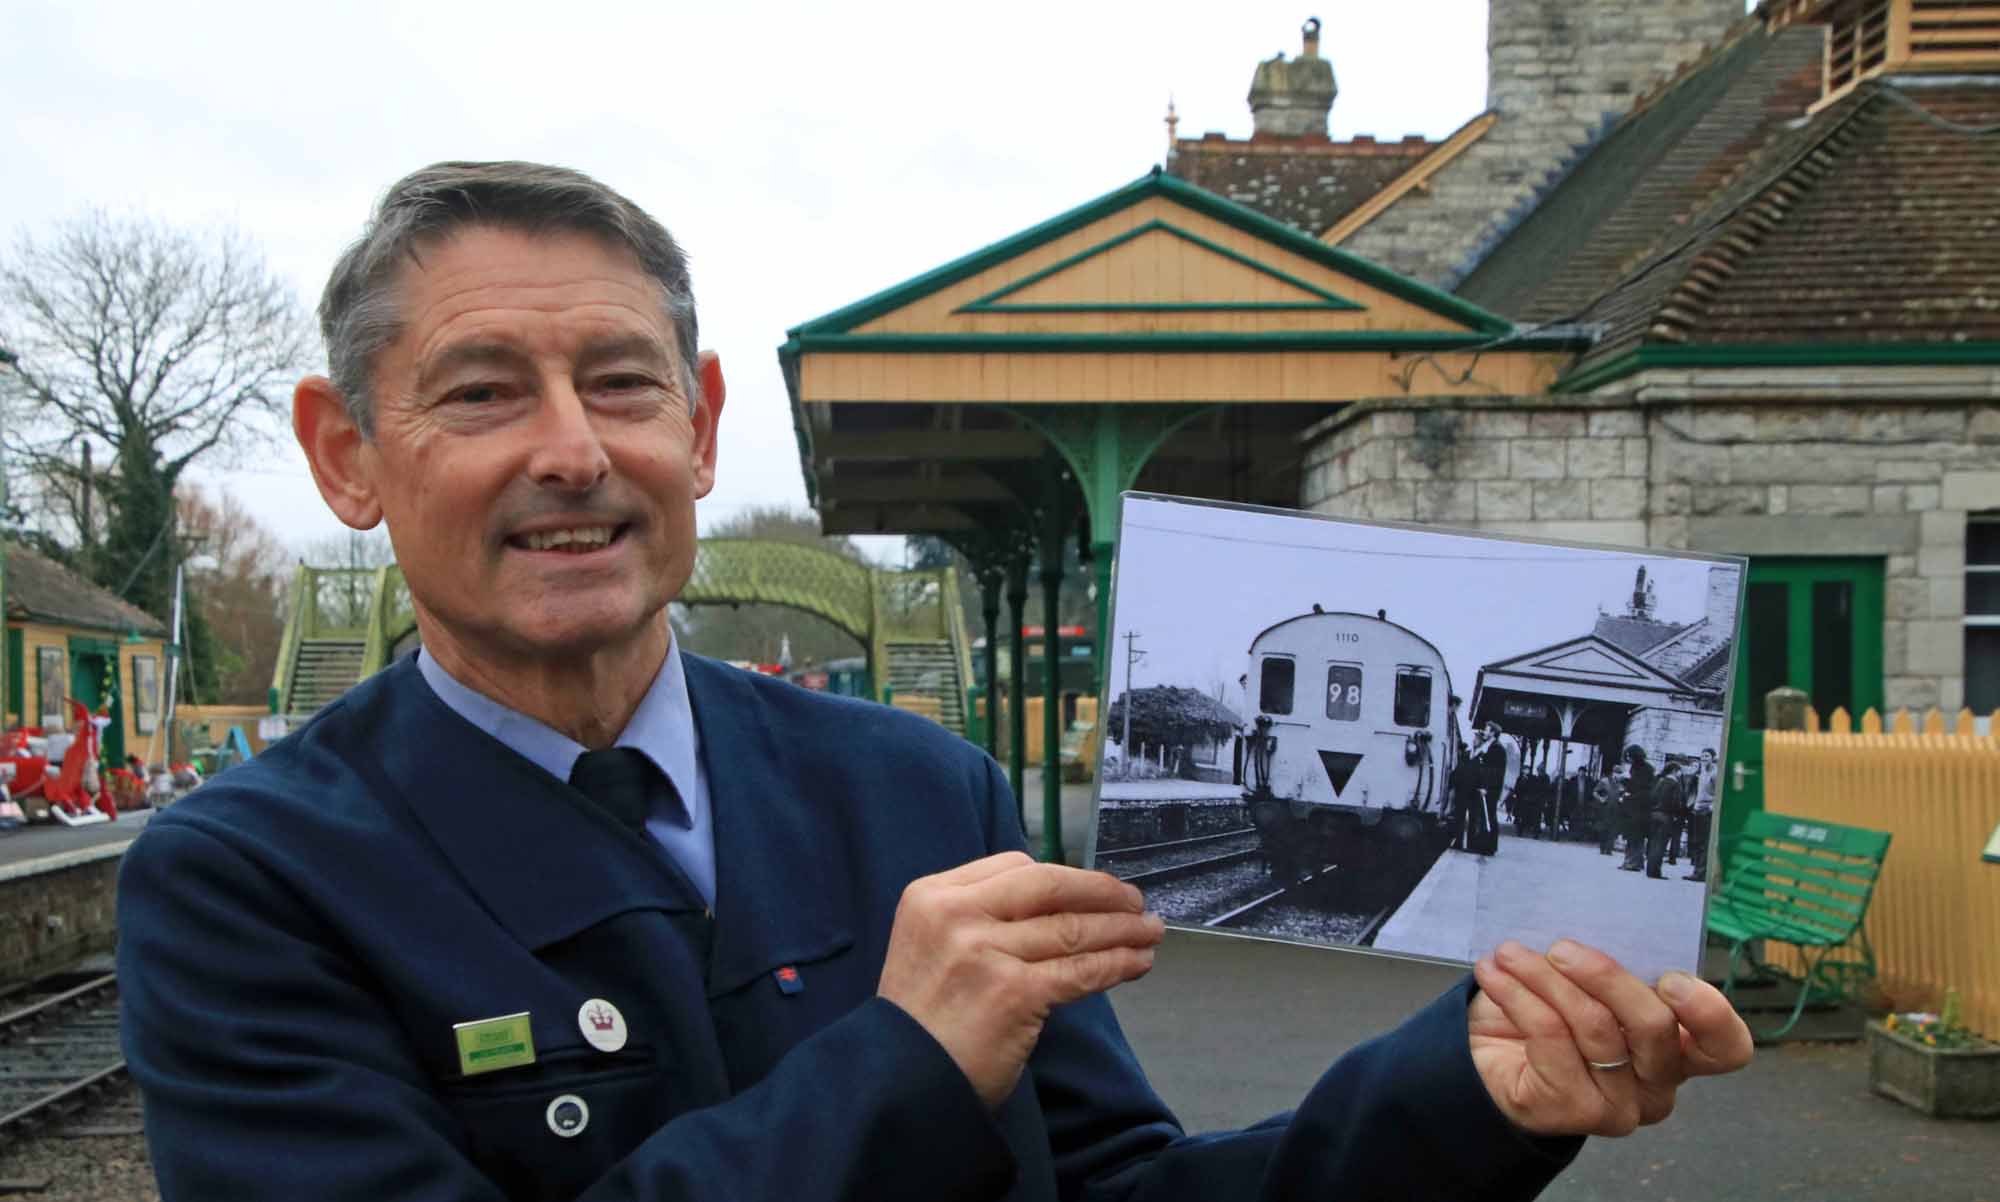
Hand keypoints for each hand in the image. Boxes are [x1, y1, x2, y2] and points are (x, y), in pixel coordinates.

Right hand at [877, 852, 1164, 1107]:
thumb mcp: (930, 946)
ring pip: (1072, 929)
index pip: (1014, 866)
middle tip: (1135, 901)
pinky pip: (1080, 970)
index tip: (1094, 888)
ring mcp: (985, 952)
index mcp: (932, 895)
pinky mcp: (1014, 992)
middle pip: (1049, 887)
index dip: (1065, 876)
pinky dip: (1116, 964)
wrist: (899, 1081)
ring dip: (1121, 929)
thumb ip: (977, 919)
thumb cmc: (921, 1021)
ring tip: (1150, 932)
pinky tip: (1136, 963)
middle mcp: (956, 914)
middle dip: (1102, 891)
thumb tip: (1056, 907)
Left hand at [1468, 939, 1752, 1136]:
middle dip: (1605, 976)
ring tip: (1509, 953)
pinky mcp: (1572, 1112)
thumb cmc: (1547, 1010)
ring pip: (1595, 1027)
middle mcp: (1658, 1085)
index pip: (1726, 1048)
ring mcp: (1619, 1106)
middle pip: (1654, 1027)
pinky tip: (1493, 974)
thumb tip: (1604, 916)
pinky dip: (1517, 995)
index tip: (1670, 978)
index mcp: (1678, 1050)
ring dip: (1546, 978)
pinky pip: (1550, 1037)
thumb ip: (1613, 966)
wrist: (1483, 1058)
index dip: (1710, 1014)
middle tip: (1561, 947)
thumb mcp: (1587, 983)